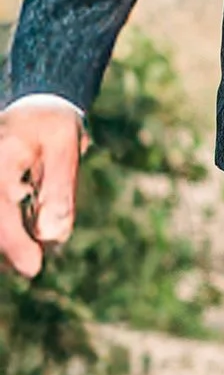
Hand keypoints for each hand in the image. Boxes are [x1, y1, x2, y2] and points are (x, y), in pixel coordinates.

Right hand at [0, 99, 84, 278]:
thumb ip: (60, 191)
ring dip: (6, 244)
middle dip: (7, 248)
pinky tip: (20, 246)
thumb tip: (52, 236)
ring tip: (27, 255)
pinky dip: (8, 234)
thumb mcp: (65, 148)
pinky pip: (0, 220)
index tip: (33, 267)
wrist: (31, 106)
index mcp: (0, 160)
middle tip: (32, 264)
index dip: (14, 243)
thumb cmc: (52, 126)